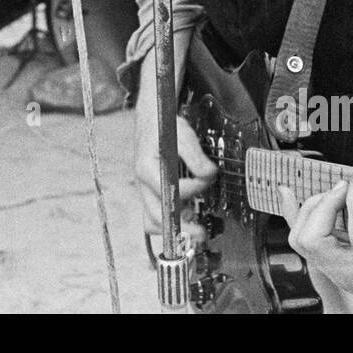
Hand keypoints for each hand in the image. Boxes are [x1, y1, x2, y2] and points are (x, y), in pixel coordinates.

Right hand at [135, 110, 217, 244]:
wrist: (151, 120)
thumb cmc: (164, 128)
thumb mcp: (183, 135)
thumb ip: (196, 157)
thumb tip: (208, 175)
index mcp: (147, 170)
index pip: (170, 191)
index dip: (193, 188)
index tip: (207, 178)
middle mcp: (143, 184)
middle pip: (155, 218)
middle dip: (179, 229)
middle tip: (201, 233)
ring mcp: (146, 190)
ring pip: (152, 221)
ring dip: (172, 229)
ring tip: (194, 231)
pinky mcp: (152, 192)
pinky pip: (156, 215)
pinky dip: (171, 220)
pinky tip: (188, 217)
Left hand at [278, 167, 352, 312]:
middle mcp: (350, 273)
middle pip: (314, 240)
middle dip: (325, 204)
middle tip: (345, 185)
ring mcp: (335, 271)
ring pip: (301, 238)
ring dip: (312, 207)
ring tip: (335, 191)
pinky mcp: (328, 264)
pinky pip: (300, 238)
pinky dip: (293, 212)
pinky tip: (287, 191)